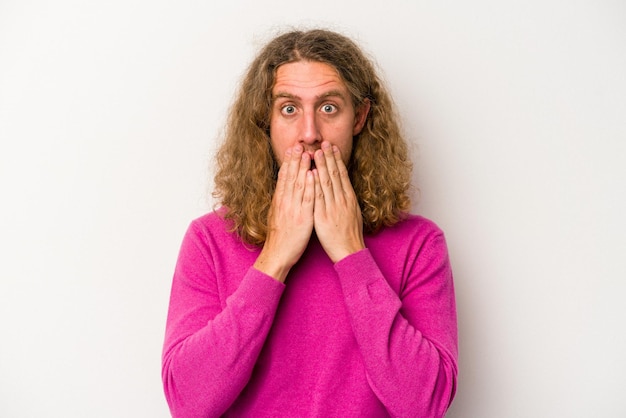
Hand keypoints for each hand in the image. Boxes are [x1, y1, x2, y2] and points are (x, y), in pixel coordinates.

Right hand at [254, 145, 314, 281]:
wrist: (277, 254)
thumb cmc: (280, 237)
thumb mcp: (277, 215)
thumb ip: (282, 202)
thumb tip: (285, 189)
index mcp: (279, 201)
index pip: (284, 177)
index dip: (288, 162)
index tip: (292, 149)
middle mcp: (285, 202)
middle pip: (290, 177)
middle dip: (295, 160)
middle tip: (298, 144)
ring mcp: (293, 209)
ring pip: (299, 184)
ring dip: (303, 168)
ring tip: (307, 153)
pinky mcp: (303, 218)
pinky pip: (307, 199)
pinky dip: (310, 186)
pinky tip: (313, 175)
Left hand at [313, 141, 364, 262]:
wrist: (350, 252)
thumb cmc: (349, 235)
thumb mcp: (352, 213)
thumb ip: (346, 200)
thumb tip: (344, 189)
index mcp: (349, 199)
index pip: (342, 175)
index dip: (337, 160)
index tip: (332, 147)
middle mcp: (342, 200)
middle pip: (335, 174)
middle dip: (329, 157)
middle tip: (324, 142)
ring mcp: (333, 207)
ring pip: (327, 182)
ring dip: (322, 165)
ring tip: (317, 151)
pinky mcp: (324, 216)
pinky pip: (319, 197)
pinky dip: (316, 184)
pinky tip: (312, 173)